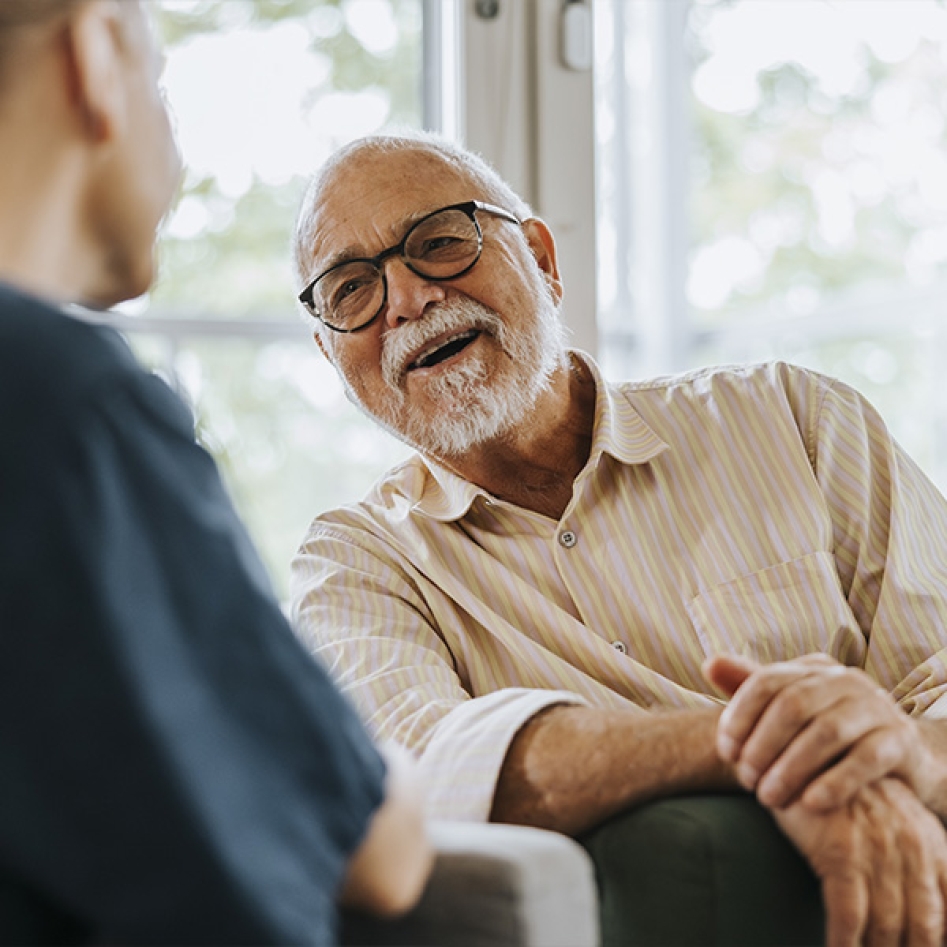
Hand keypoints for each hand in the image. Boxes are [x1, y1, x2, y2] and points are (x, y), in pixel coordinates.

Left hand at [704, 653, 931, 810]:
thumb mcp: (791, 709)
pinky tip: (810, 804)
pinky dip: (834, 782)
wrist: (899, 759)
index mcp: (813, 670)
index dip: (740, 716)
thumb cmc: (827, 734)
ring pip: (827, 732)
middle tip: (746, 781)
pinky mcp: (900, 741)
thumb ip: (750, 688)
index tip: (726, 752)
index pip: (766, 682)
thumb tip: (709, 665)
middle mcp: (845, 680)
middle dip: (763, 745)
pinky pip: (865, 759)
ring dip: (791, 768)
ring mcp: (876, 707)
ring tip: (769, 799)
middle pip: (793, 706)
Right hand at [774, 778, 946, 946]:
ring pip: (887, 926)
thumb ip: (917, 856)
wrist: (800, 750)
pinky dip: (844, 943)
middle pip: (923, 926)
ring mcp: (876, 848)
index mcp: (930, 840)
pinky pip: (848, 914)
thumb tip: (934, 912)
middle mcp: (910, 846)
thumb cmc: (843, 790)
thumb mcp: (892, 815)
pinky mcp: (839, 850)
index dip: (943, 938)